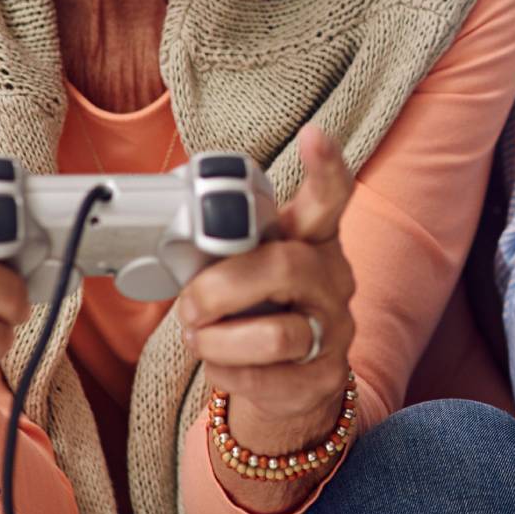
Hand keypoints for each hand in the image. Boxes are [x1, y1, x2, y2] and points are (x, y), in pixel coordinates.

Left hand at [178, 126, 356, 431]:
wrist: (289, 375)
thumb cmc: (257, 306)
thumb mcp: (244, 267)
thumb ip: (224, 249)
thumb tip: (178, 241)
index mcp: (311, 238)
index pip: (328, 195)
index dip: (324, 166)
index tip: (314, 134)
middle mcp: (333, 278)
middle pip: (285, 268)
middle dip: (221, 288)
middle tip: (189, 305)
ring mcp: (336, 328)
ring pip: (276, 334)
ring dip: (219, 341)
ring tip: (201, 339)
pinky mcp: (327, 376)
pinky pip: (269, 379)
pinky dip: (229, 374)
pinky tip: (224, 365)